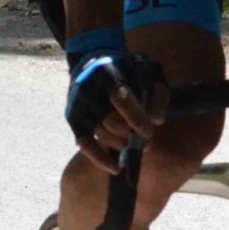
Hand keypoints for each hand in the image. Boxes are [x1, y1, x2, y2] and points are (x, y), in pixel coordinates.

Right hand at [64, 39, 166, 172]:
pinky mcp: (71, 116)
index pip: (120, 97)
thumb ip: (157, 93)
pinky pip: (84, 143)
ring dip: (119, 145)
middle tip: (147, 142)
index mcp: (107, 71)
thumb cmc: (127, 69)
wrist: (93, 61)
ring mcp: (77, 103)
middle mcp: (87, 87)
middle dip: (130, 135)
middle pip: (109, 121)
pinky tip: (115, 167)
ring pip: (100, 134)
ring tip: (133, 146)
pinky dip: (99, 158)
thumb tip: (157, 120)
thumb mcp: (147, 71)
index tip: (149, 132)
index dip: (136, 117)